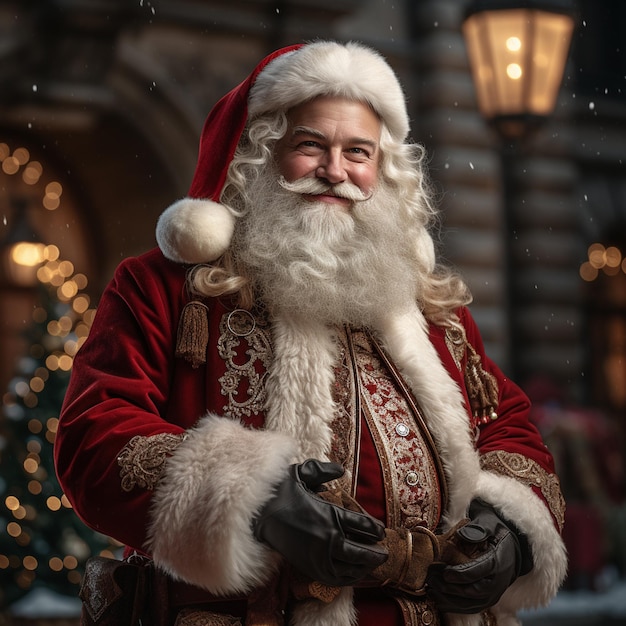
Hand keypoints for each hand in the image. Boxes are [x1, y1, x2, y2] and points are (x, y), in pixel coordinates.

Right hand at [253, 459, 386, 585]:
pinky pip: (334, 578)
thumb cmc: (278, 492)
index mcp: (329, 514)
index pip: (362, 525)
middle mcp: (327, 538)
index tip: (380, 531)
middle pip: (361, 551)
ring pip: (349, 567)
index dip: (374, 529)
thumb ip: (323, 470)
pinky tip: (353, 576)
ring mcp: (318, 555)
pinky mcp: (308, 567)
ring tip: (373, 565)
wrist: (256, 515)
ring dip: (364, 567)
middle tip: (385, 553)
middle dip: (376, 553)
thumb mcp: (301, 472)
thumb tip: (341, 470)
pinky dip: (347, 579)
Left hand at [427, 499, 532, 613]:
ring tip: (430, 587)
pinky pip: (468, 608)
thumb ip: (477, 529)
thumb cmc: (494, 533)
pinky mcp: (485, 601)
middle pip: (472, 591)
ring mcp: (492, 595)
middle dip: (449, 587)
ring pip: (469, 604)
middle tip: (430, 578)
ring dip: (448, 598)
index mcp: (497, 562)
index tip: (445, 572)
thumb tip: (462, 535)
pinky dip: (452, 605)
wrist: (509, 549)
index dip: (461, 574)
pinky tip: (436, 596)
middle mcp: (496, 583)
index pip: (479, 572)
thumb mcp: (489, 524)